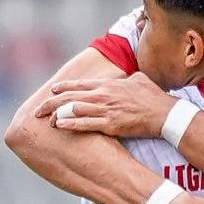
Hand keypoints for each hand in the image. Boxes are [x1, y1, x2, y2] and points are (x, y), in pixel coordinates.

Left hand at [37, 72, 173, 138]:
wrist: (165, 113)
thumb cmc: (154, 97)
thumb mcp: (139, 80)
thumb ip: (127, 79)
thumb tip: (127, 78)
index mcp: (108, 85)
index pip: (79, 85)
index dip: (63, 88)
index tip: (52, 91)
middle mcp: (103, 95)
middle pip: (70, 97)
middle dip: (51, 103)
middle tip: (38, 110)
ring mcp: (105, 110)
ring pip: (73, 110)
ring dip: (57, 115)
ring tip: (46, 120)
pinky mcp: (110, 124)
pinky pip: (85, 124)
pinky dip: (70, 124)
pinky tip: (59, 125)